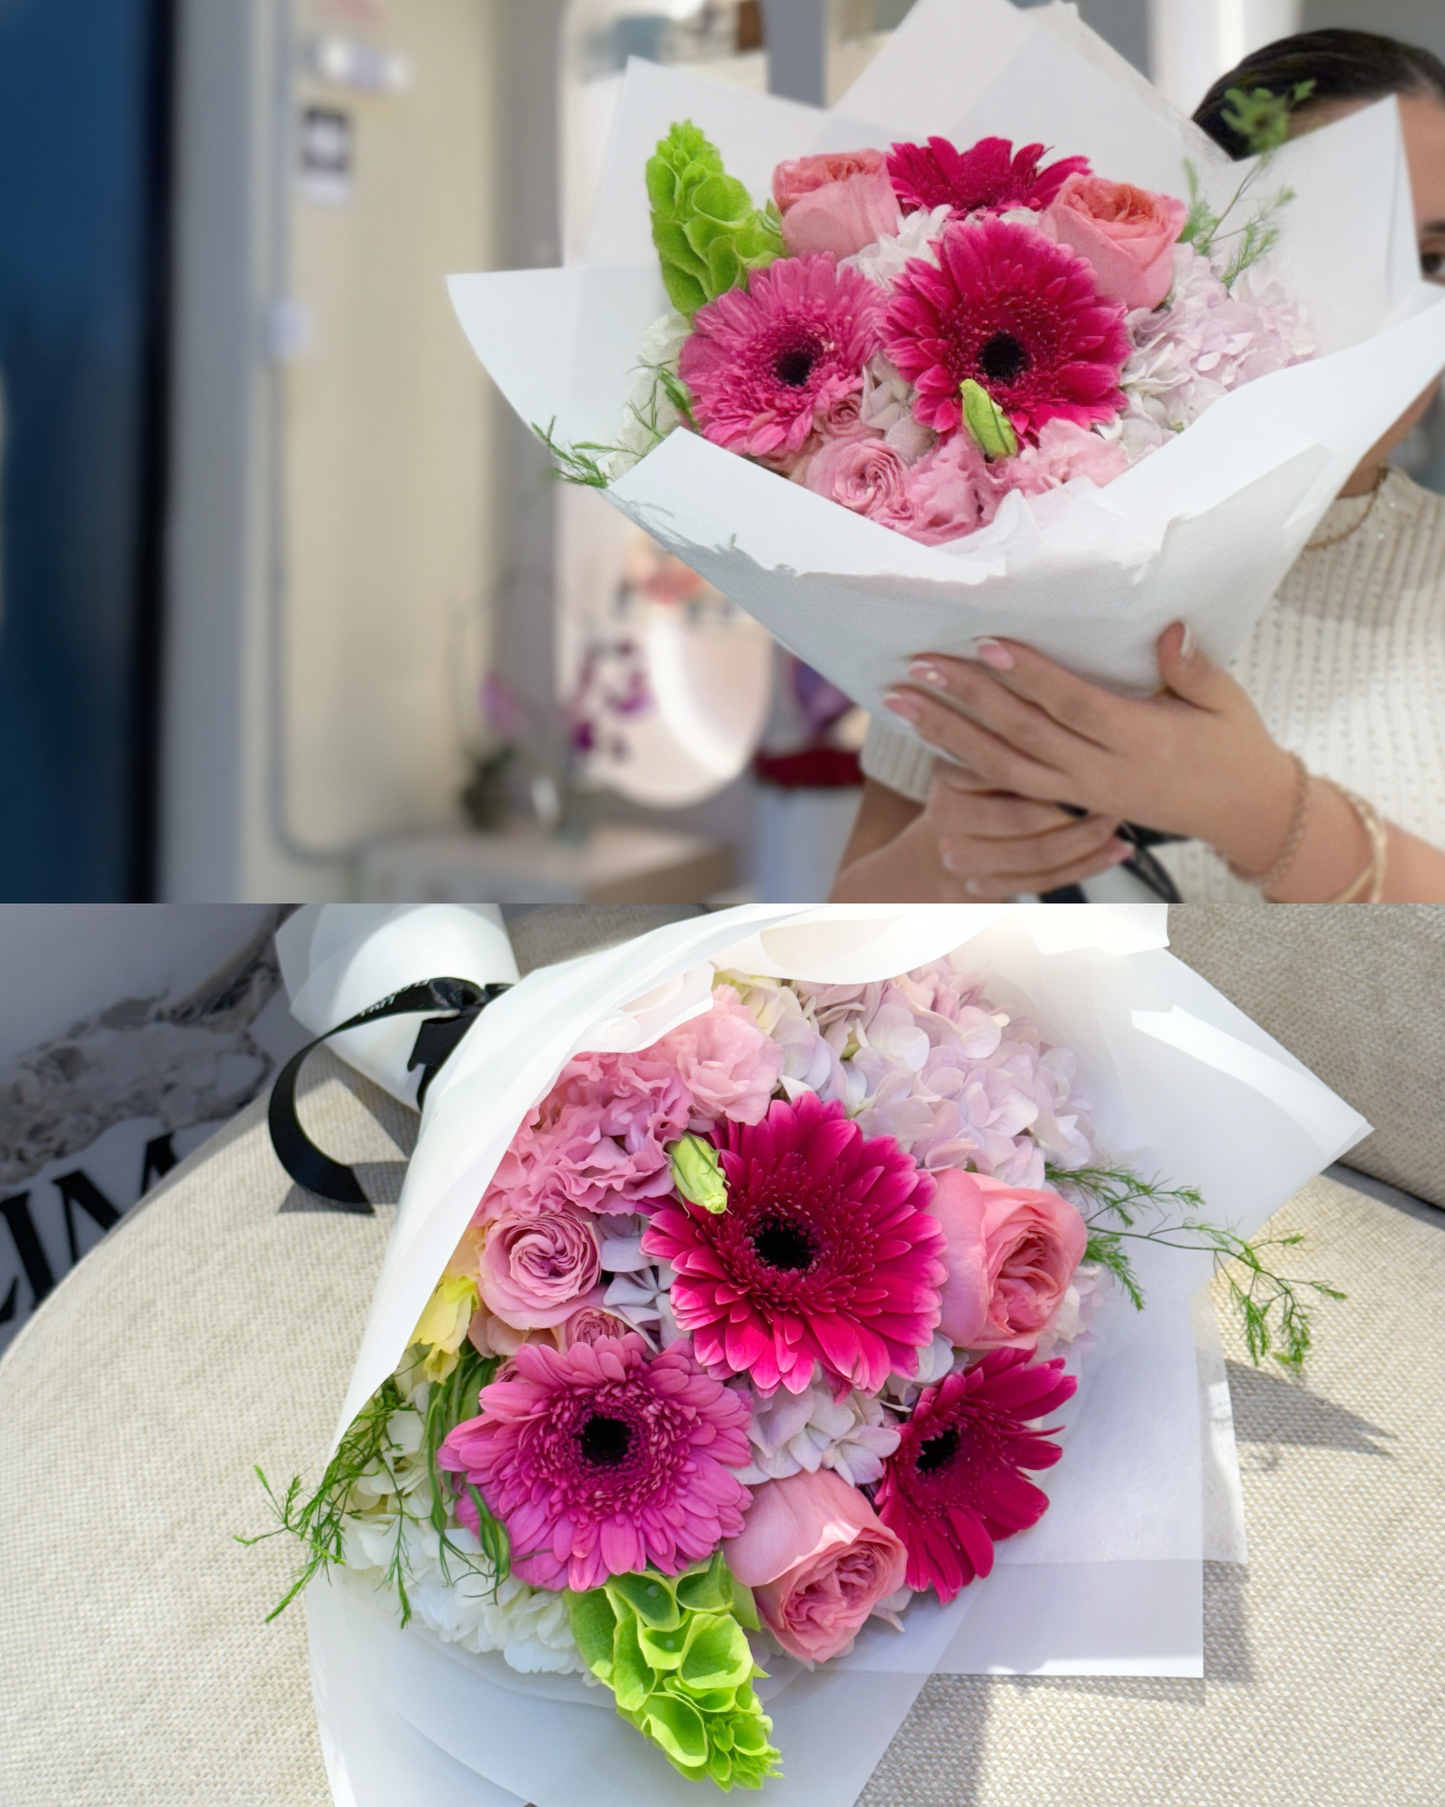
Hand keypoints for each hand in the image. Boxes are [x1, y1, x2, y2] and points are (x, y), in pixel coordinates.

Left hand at [881, 623, 1297, 874]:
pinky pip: (1008, 788)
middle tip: (920, 666)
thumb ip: (1194, 668)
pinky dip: (966, 765)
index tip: (987, 645)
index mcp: (1141, 739)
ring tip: (901, 703)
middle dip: (967, 698)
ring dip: (947, 734)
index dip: (1029, 676)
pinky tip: (929, 741)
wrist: (1241, 813)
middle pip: (1023, 735)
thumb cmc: (1233, 746)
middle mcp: (1101, 771)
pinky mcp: (1070, 803)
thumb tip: (1170, 629)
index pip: (1073, 704)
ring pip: (1002, 766)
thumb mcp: (1227, 702)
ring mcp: (1081, 792)